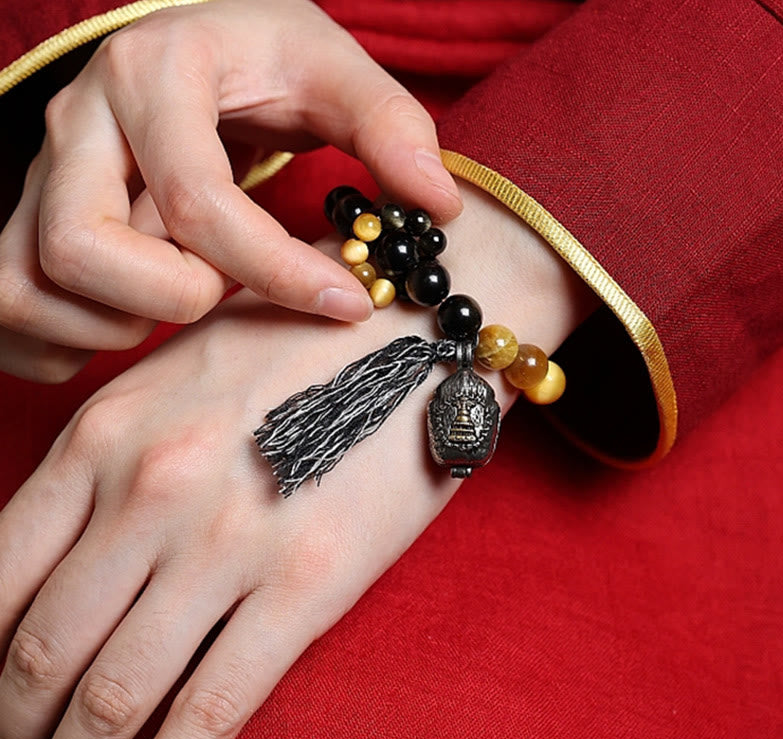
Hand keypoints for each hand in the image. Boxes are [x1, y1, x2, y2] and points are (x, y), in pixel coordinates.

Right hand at [0, 0, 461, 382]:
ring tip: (184, 295)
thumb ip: (389, 127)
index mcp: (150, 78)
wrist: (189, 50)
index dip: (276, 271)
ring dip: (120, 325)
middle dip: (172, 299)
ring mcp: (33, 180)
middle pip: (80, 250)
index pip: (197, 201)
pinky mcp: (19, 226)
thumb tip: (438, 206)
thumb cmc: (258, 62)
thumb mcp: (330, 69)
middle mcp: (75, 129)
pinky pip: (16, 315)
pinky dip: (74, 342)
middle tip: (225, 290)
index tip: (344, 303)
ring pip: (30, 289)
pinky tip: (135, 317)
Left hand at [0, 182, 594, 738]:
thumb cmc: (298, 345)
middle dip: (6, 736)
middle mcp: (148, 492)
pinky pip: (207, 712)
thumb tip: (65, 553)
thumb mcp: (181, 372)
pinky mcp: (304, 586)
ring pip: (110, 699)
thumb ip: (113, 455)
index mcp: (105, 435)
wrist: (417, 327)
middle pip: (40, 653)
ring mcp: (225, 543)